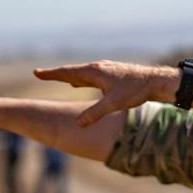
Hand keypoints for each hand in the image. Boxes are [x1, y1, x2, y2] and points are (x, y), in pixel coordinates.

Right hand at [34, 60, 174, 126]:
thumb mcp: (113, 104)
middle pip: (72, 72)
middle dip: (56, 74)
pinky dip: (81, 80)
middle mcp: (98, 68)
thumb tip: (77, 124)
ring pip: (82, 75)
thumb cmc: (136, 90)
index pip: (67, 73)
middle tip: (40, 74)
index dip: (51, 74)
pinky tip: (80, 84)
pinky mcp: (113, 74)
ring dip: (69, 77)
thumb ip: (94, 113)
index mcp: (95, 72)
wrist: (156, 81)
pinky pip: (91, 77)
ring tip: (57, 78)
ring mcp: (106, 70)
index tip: (36, 73)